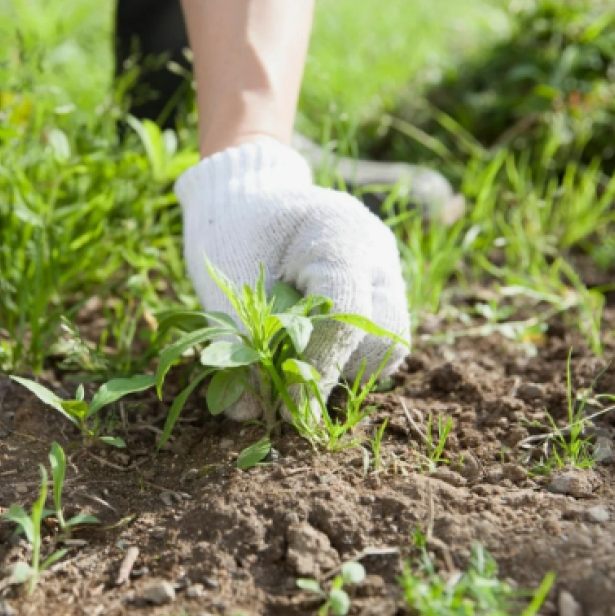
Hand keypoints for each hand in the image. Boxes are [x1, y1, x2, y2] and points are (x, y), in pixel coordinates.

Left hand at [176, 139, 411, 420]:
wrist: (247, 200)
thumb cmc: (231, 231)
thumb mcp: (227, 282)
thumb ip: (239, 343)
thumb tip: (246, 415)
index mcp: (340, 233)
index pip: (346, 313)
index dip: (318, 366)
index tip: (287, 407)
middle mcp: (376, 252)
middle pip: (384, 336)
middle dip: (336, 370)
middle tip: (288, 387)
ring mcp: (385, 271)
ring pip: (387, 346)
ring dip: (341, 369)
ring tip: (293, 367)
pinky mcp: (381, 292)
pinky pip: (376, 342)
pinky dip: (341, 359)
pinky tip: (305, 355)